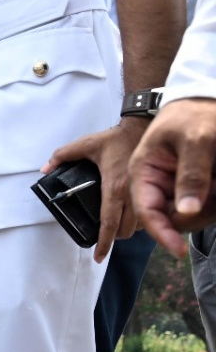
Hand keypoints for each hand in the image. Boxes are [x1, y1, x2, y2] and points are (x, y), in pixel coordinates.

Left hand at [45, 119, 148, 262]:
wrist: (142, 128)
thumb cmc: (114, 138)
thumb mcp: (85, 144)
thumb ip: (62, 156)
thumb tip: (45, 170)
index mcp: (114, 186)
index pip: (109, 222)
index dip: (104, 242)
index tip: (99, 257)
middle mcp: (131, 194)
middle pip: (125, 229)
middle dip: (114, 238)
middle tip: (103, 239)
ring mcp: (143, 193)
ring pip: (138, 225)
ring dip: (126, 230)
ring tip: (114, 230)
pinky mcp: (151, 189)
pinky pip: (146, 214)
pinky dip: (138, 220)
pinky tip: (128, 217)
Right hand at [129, 97, 215, 253]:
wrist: (206, 101)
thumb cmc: (194, 115)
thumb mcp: (196, 140)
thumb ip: (192, 175)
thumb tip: (186, 212)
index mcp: (142, 174)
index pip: (147, 212)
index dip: (161, 233)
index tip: (179, 250)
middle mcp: (156, 186)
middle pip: (173, 220)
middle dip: (199, 213)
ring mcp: (174, 189)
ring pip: (192, 217)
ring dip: (211, 206)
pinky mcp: (192, 191)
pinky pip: (205, 209)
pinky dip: (215, 202)